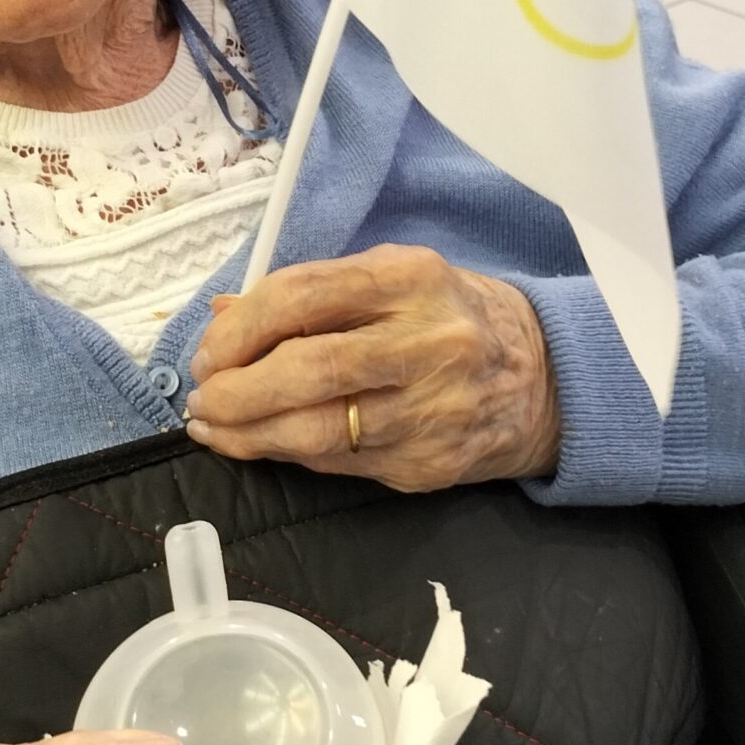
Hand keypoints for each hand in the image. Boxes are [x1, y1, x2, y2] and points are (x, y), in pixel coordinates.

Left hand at [185, 243, 561, 490]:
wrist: (542, 379)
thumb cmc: (448, 318)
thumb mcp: (392, 280)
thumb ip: (311, 295)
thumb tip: (221, 316)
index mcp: (410, 279)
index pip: (302, 296)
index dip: (240, 329)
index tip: (208, 352)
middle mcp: (428, 341)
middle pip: (308, 369)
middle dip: (237, 390)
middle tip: (203, 399)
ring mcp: (433, 409)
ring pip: (318, 431)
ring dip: (249, 434)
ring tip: (215, 427)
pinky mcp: (429, 464)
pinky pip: (339, 466)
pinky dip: (288, 455)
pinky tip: (261, 444)